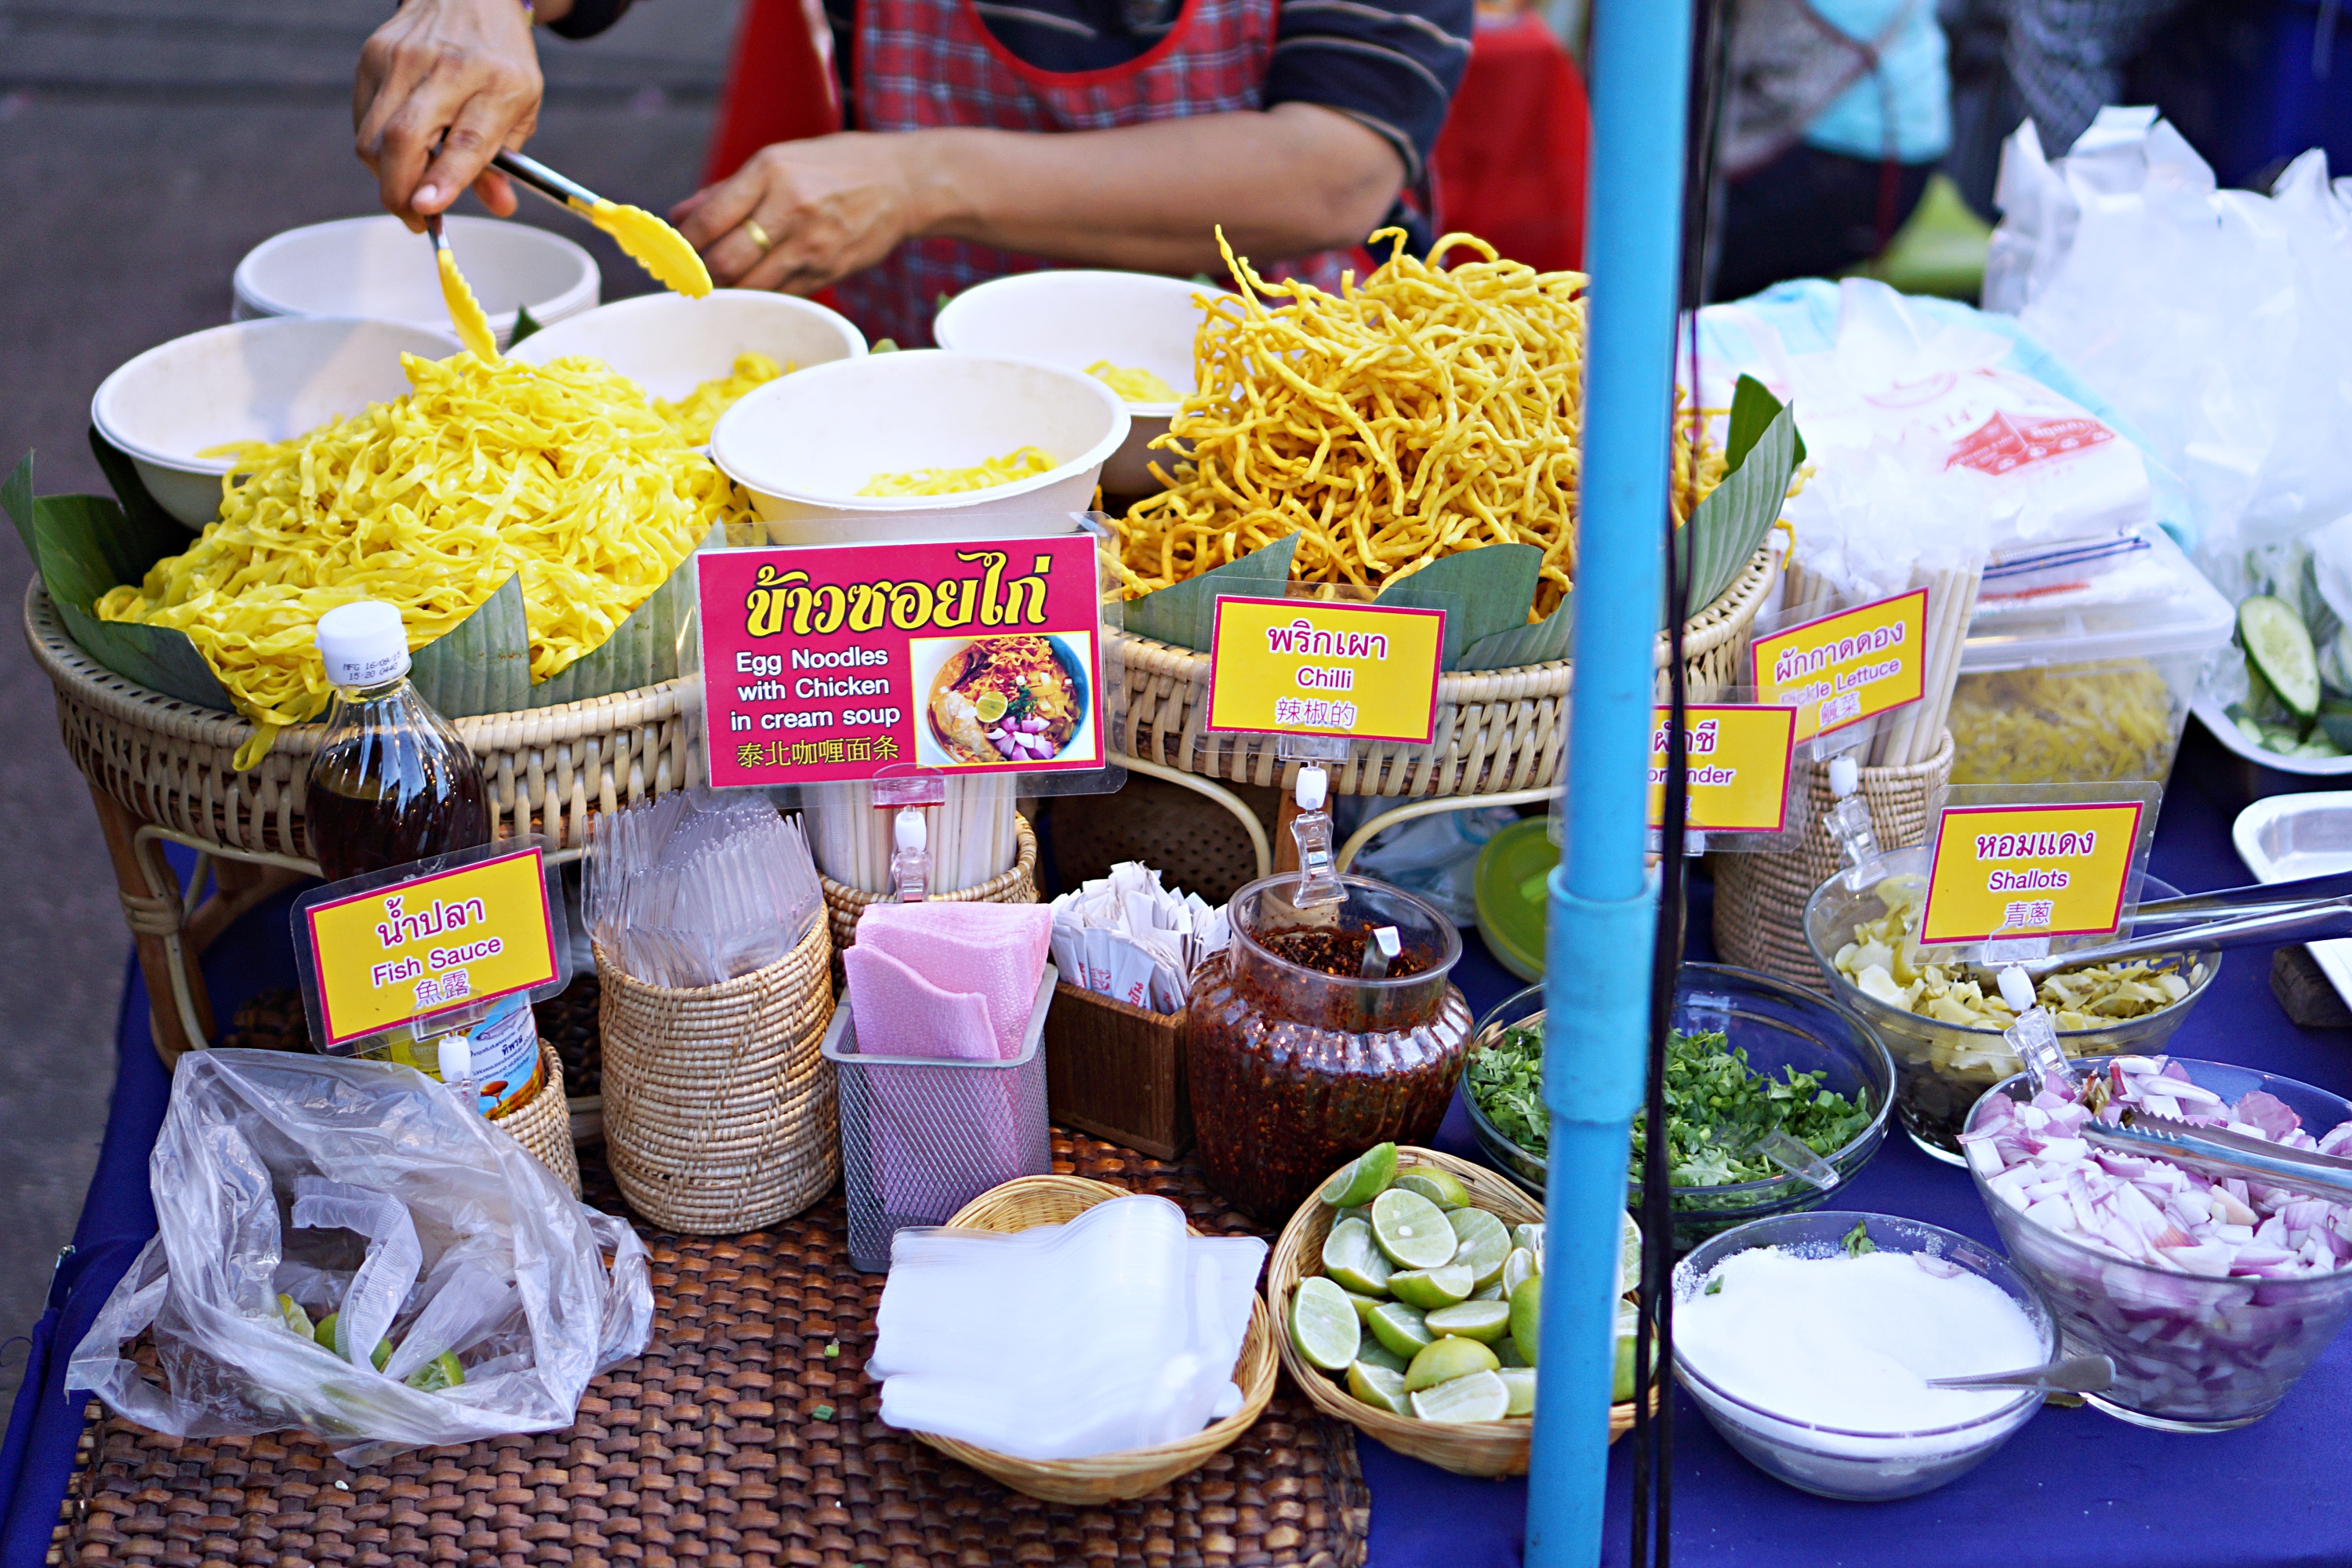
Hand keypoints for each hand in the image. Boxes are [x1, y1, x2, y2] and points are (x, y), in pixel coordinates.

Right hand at [354, 0, 544, 226]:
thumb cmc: (499, 60)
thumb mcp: (522, 108)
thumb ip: (507, 162)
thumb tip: (499, 206)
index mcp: (499, 83)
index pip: (466, 139)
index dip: (444, 178)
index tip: (427, 209)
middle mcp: (448, 68)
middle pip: (404, 140)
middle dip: (400, 192)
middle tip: (416, 219)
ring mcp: (403, 60)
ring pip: (373, 137)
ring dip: (387, 176)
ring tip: (411, 184)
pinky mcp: (373, 57)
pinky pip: (363, 121)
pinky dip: (376, 149)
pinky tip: (398, 150)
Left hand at [670, 134, 930, 293]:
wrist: (902, 184)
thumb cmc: (835, 167)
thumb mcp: (779, 160)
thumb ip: (726, 191)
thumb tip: (678, 217)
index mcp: (770, 172)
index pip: (710, 220)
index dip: (682, 245)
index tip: (672, 253)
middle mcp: (790, 208)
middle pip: (725, 261)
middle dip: (699, 275)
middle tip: (689, 276)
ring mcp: (811, 244)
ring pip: (750, 286)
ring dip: (726, 290)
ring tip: (717, 284)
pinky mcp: (828, 271)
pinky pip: (780, 294)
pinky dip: (759, 294)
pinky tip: (752, 287)